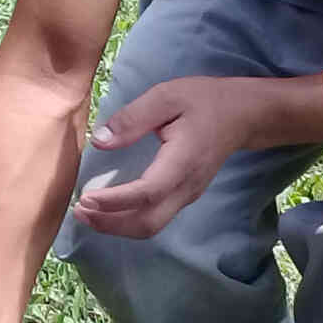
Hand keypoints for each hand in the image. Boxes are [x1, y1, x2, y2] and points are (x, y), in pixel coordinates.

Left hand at [70, 76, 267, 239]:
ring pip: (151, 226)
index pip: (147, 193)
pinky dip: (128, 221)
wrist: (243, 115)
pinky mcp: (184, 196)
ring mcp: (188, 195)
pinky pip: (155, 218)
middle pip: (148, 222)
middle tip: (78, 210)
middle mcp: (187, 187)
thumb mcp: (167, 96)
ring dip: (117, 226)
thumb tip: (99, 142)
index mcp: (183, 162)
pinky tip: (107, 210)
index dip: (115, 201)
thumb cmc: (205, 101)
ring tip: (86, 213)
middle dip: (110, 223)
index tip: (85, 198)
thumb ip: (132, 118)